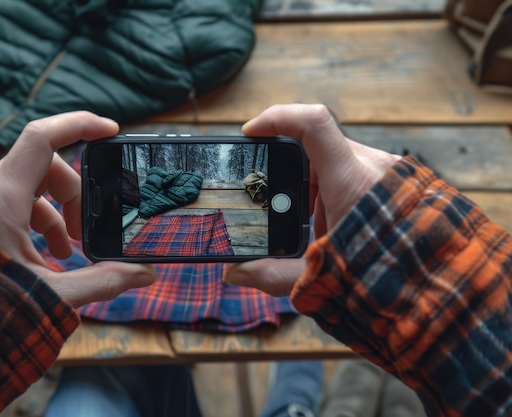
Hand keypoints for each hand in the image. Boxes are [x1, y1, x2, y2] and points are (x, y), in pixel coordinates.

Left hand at [0, 111, 155, 305]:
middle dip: (74, 194)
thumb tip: (144, 274)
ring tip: (69, 249)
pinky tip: (50, 252)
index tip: (110, 130)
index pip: (41, 137)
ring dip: (58, 210)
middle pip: (44, 165)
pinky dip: (40, 218)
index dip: (79, 125)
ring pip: (31, 182)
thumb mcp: (52, 295)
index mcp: (0, 202)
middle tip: (85, 231)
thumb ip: (103, 281)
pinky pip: (16, 198)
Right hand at [225, 104, 399, 295]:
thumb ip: (273, 275)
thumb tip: (235, 273)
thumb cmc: (389, 280)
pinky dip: (339, 191)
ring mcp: (391, 172)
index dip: (276, 117)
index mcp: (352, 182)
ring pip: (339, 159)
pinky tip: (340, 224)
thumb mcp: (323, 278)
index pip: (312, 123)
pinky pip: (360, 170)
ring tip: (317, 225)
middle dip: (292, 172)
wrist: (443, 290)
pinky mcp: (402, 181)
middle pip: (318, 146)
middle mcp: (375, 166)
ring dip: (318, 186)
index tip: (252, 131)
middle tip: (283, 204)